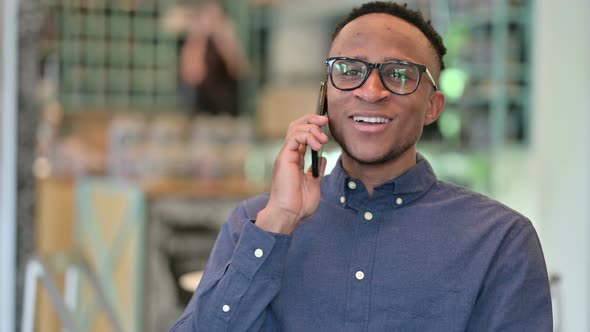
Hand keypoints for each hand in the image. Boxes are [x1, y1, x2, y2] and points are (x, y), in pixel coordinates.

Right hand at [255, 114, 328, 233]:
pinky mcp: (284, 157)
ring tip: (323, 139)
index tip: (326, 124)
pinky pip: (294, 137)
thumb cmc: (298, 204)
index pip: (301, 134)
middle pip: (297, 125)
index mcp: (294, 159)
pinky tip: (317, 146)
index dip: (313, 125)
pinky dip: (308, 136)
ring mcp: (285, 155)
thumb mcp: (314, 184)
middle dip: (312, 119)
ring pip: (295, 128)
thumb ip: (317, 171)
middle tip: (326, 120)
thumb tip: (323, 158)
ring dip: (312, 128)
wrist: (289, 214)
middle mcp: (288, 154)